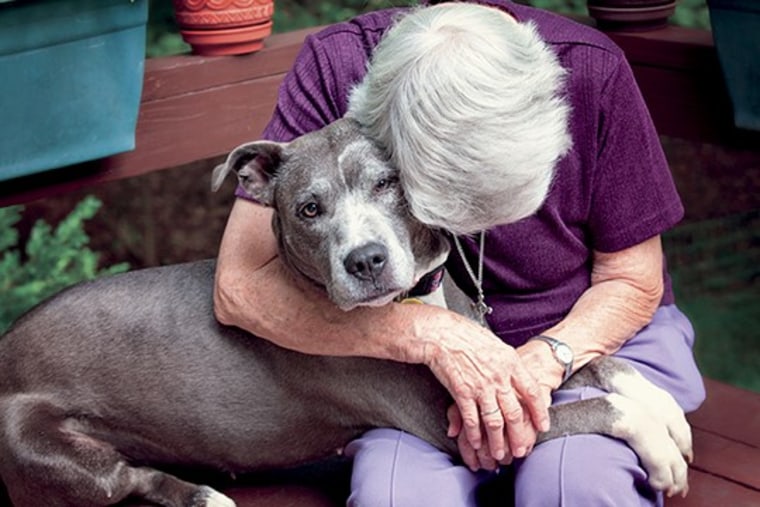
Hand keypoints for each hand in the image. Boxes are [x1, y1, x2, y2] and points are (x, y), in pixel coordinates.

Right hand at [420, 312, 549, 460]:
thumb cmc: (467, 335)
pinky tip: (476, 442)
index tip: (543, 425)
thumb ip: (508, 363)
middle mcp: (498, 376)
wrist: (441, 333)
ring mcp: (480, 386)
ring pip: (494, 421)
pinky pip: (471, 419)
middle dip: (520, 436)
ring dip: (498, 442)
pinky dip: (474, 434)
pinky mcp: (462, 392)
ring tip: (499, 454)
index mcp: (510, 361)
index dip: (540, 412)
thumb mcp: (496, 344)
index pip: (532, 391)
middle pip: (515, 412)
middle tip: (521, 450)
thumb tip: (518, 377)